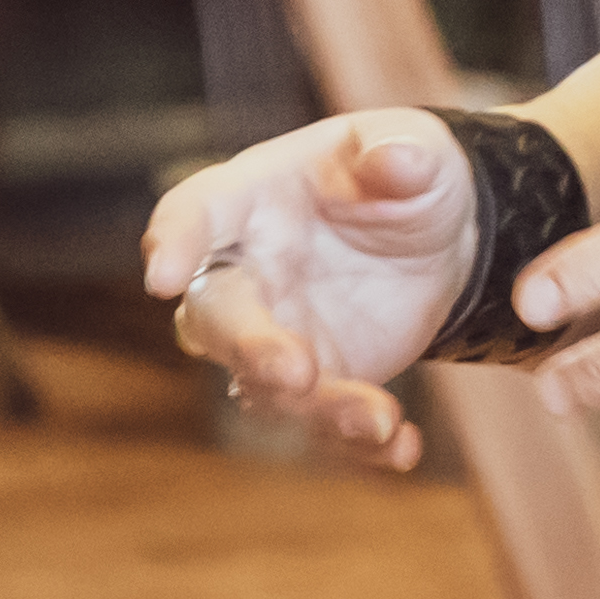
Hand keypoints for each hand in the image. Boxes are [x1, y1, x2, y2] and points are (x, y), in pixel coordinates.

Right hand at [136, 109, 481, 470]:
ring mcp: (274, 335)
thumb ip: (406, 153)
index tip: (160, 274)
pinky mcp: (315, 382)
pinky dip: (358, 445)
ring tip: (380, 421)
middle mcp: (247, 273)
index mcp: (253, 197)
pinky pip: (320, 425)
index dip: (173, 241)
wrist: (439, 239)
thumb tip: (399, 161)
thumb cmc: (405, 174)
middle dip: (248, 348)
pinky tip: (402, 449)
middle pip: (217, 317)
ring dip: (318, 410)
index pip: (196, 212)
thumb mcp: (420, 150)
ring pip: (265, 386)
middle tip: (294, 373)